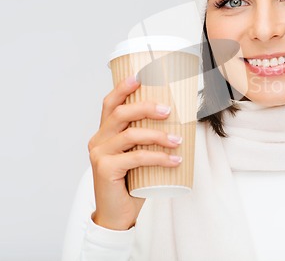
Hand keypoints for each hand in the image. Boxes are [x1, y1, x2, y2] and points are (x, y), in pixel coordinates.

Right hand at [88, 75, 181, 229]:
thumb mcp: (139, 155)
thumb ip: (147, 139)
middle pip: (121, 113)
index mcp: (105, 132)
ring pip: (131, 134)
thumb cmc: (132, 181)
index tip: (140, 76)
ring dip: (159, 135)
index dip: (123, 88)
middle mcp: (99, 139)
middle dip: (146, 107)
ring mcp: (100, 154)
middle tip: (169, 110)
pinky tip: (175, 160)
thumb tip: (180, 122)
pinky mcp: (105, 169)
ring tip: (178, 140)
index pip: (110, 103)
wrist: (118, 214)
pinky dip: (159, 157)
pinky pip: (136, 157)